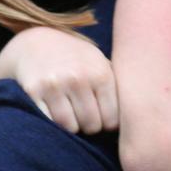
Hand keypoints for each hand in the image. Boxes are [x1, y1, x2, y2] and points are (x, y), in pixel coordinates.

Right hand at [0, 26, 118, 134]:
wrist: (36, 42)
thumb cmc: (75, 58)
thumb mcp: (99, 63)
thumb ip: (116, 86)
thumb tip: (136, 115)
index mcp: (100, 73)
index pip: (112, 119)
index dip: (108, 124)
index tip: (103, 119)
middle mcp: (79, 78)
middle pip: (91, 125)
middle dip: (90, 127)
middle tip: (85, 118)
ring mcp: (55, 84)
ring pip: (69, 127)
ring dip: (71, 127)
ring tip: (72, 116)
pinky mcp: (34, 91)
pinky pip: (49, 121)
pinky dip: (53, 124)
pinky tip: (55, 113)